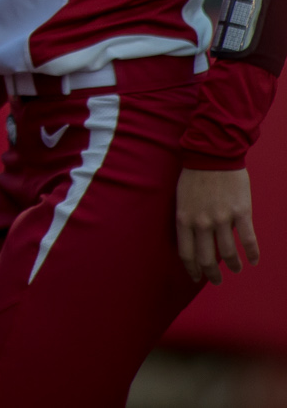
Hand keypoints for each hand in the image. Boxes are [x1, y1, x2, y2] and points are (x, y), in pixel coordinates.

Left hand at [176, 167, 259, 284]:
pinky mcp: (241, 212)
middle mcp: (201, 222)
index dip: (191, 268)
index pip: (186, 253)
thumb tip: (194, 239)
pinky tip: (253, 260)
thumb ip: (187, 220)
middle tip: (217, 281)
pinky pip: (248, 240)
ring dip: (233, 265)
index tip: (196, 277)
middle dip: (212, 274)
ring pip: (228, 252)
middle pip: (206, 257)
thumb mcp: (181, 199)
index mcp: (184, 219)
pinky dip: (252, 253)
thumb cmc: (194, 175)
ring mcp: (222, 218)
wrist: (213, 155)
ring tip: (236, 269)